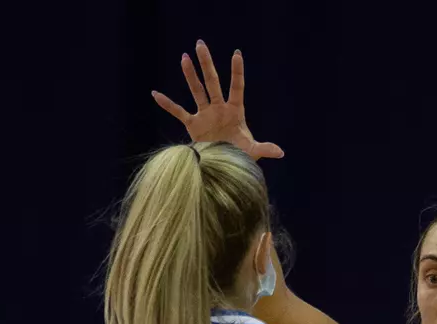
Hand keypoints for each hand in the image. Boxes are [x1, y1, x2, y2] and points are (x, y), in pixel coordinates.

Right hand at [152, 42, 283, 160]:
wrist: (224, 167)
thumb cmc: (240, 156)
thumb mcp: (252, 151)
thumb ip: (265, 149)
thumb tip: (280, 152)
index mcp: (235, 111)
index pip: (237, 87)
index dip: (237, 72)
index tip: (237, 54)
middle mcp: (219, 108)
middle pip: (212, 82)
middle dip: (207, 64)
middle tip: (201, 44)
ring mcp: (205, 114)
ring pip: (196, 90)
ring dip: (190, 75)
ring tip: (185, 57)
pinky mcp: (193, 125)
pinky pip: (178, 112)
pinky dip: (167, 104)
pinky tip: (155, 94)